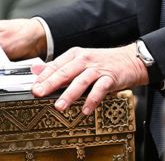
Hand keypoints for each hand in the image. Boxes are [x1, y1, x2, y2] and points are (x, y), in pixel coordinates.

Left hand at [31, 44, 148, 115]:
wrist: (131, 60)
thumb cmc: (103, 62)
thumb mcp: (79, 60)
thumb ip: (58, 66)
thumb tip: (35, 69)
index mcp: (75, 55)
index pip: (56, 65)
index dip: (44, 77)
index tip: (34, 88)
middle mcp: (85, 60)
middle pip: (65, 72)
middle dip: (51, 84)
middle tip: (39, 94)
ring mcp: (98, 69)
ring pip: (81, 81)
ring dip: (69, 94)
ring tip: (59, 106)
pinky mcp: (111, 78)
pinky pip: (100, 89)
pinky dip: (92, 99)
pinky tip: (85, 110)